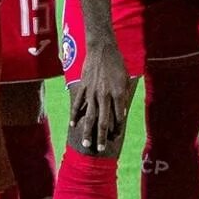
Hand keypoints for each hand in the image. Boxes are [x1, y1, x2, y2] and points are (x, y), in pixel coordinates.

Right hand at [68, 36, 132, 155]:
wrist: (102, 48)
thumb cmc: (117, 63)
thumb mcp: (125, 79)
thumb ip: (122, 97)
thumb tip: (121, 113)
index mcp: (118, 93)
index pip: (118, 117)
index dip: (118, 129)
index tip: (115, 137)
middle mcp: (105, 95)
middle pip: (104, 121)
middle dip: (102, 137)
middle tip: (101, 149)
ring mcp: (92, 92)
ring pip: (90, 116)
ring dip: (88, 131)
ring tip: (86, 143)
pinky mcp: (83, 87)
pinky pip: (78, 103)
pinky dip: (75, 115)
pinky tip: (73, 125)